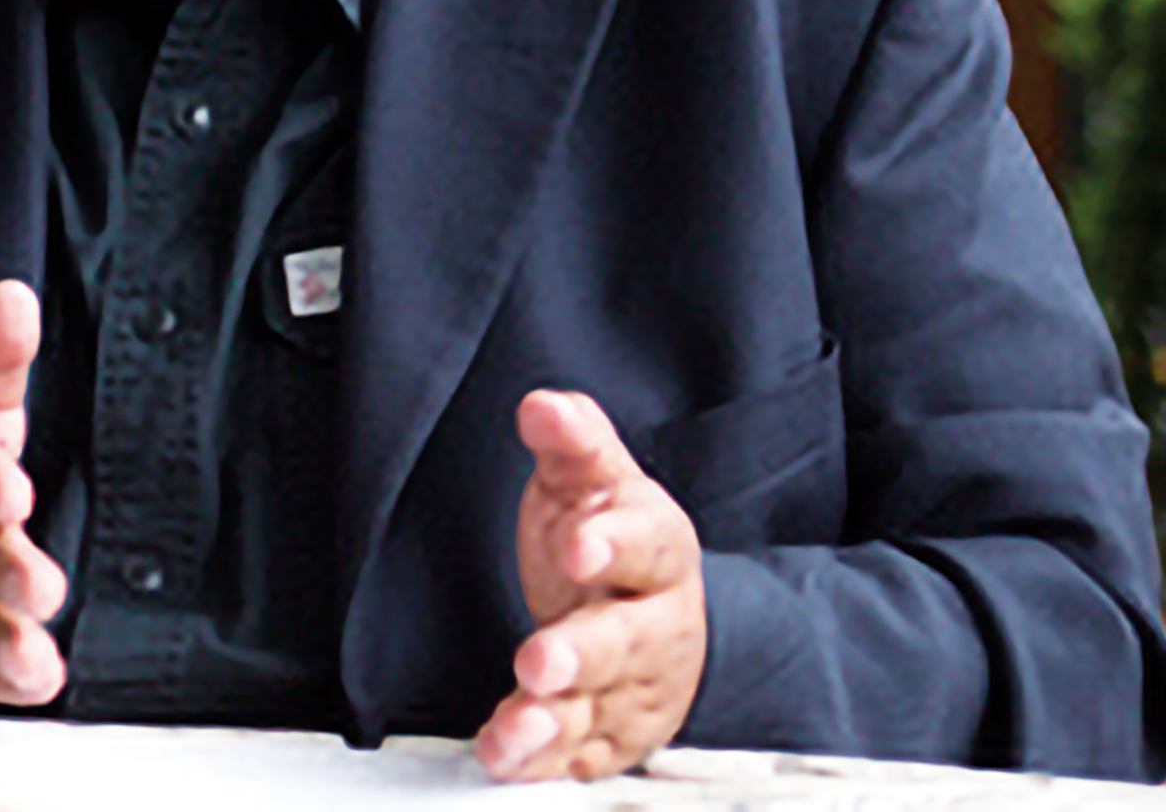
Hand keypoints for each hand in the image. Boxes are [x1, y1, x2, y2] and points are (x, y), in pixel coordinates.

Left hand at [475, 391, 706, 783]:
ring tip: (515, 723)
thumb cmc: (616, 543)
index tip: (579, 541)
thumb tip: (542, 406)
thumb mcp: (599, 482)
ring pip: (596, 707)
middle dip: (583, 652)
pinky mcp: (604, 735)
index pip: (646, 543)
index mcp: (656, 552)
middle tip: (541, 658)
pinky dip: (537, 759)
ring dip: (552, 719)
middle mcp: (651, 625)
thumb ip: (574, 443)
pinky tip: (505, 752)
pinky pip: (571, 754)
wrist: (660, 622)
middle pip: (626, 641)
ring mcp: (630, 687)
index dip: (614, 542)